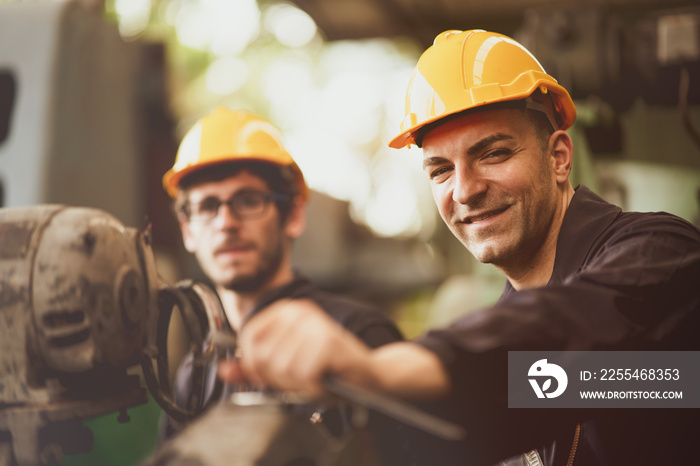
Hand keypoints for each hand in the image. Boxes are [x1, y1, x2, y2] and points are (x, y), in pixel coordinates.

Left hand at [218, 299, 372, 396]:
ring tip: (315, 378)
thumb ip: (254, 369)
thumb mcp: (285, 369)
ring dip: (297, 384)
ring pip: (281, 368)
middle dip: (277, 378)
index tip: (270, 375)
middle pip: (262, 356)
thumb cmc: (328, 372)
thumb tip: (223, 370)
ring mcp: (315, 325)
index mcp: (287, 311)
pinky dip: (312, 387)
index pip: (248, 337)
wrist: (371, 377)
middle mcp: (300, 311)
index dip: (253, 364)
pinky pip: (303, 375)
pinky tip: (324, 380)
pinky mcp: (328, 342)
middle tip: (300, 379)